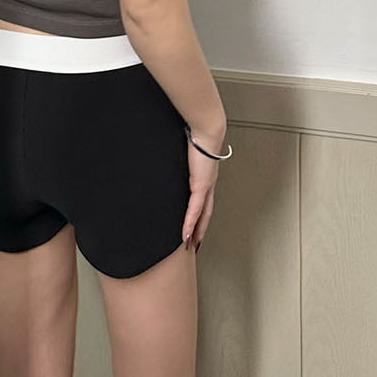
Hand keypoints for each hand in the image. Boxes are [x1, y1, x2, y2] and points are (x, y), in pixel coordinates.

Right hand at [183, 131, 221, 251]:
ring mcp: (206, 187)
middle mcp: (208, 185)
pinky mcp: (201, 185)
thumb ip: (180, 159)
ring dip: (195, 232)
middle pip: (205, 215)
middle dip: (199, 231)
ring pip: (201, 216)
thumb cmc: (197, 135)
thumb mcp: (185, 151)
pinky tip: (185, 235)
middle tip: (193, 246)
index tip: (194, 229)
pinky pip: (195, 209)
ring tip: (189, 247)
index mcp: (205, 177)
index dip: (199, 218)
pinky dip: (189, 224)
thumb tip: (169, 157)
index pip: (203, 203)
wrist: (206, 130)